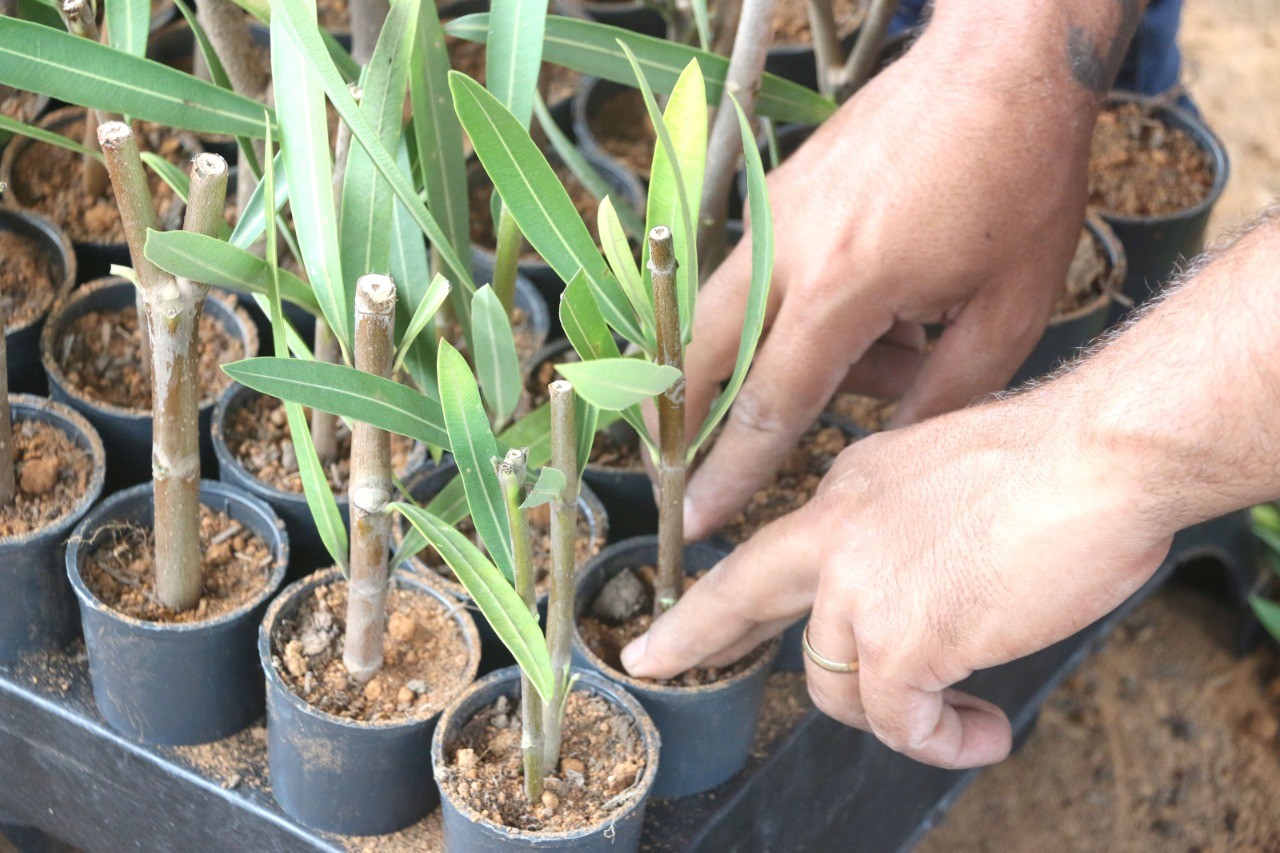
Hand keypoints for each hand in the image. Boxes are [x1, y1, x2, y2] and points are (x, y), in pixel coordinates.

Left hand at [623, 390, 1173, 767]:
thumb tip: (921, 599)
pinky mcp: (901, 640)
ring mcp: (860, 586)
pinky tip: (980, 731)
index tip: (678, 613)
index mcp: (851, 487)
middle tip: (653, 659)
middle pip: (740, 594)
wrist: (1102, 454)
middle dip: (691, 634)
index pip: (770, 550)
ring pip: (836, 686)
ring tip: (961, 719)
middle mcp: (838, 532)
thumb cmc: (1060, 463)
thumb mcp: (951, 482)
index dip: (723, 588)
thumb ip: (910, 535)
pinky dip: (940, 741)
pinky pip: (900, 722)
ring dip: (897, 716)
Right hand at [681, 29, 1099, 540]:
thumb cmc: (1018, 180)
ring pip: (725, 316)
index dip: (730, 471)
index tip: (696, 516)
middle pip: (702, 356)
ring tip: (905, 350)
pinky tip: (880, 308)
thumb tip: (891, 447)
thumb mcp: (1009, 309)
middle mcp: (787, 250)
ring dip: (768, 361)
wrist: (1000, 61)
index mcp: (844, 286)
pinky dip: (786, 314)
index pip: (768, 405)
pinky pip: (756, 276)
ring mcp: (773, 215)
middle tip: (685, 466)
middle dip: (685, 419)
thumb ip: (943, 395)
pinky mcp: (779, 193)